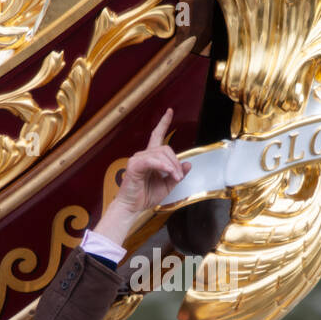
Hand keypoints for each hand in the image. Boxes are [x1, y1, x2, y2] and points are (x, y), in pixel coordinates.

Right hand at [95, 109, 190, 242]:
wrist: (132, 207)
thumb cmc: (145, 196)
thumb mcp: (167, 186)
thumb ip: (177, 174)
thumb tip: (188, 164)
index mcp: (151, 158)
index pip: (157, 136)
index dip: (163, 123)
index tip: (169, 111)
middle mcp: (143, 155)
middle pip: (165, 148)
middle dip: (176, 162)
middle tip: (178, 176)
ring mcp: (138, 159)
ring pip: (161, 154)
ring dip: (172, 167)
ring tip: (174, 178)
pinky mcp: (134, 165)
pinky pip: (152, 161)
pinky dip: (162, 166)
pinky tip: (167, 173)